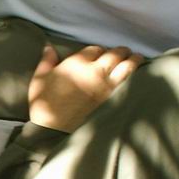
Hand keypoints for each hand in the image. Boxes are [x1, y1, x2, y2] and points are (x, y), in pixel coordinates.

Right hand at [28, 45, 143, 132]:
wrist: (55, 130)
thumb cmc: (44, 106)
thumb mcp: (39, 81)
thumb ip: (46, 62)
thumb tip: (49, 48)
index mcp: (76, 63)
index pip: (95, 49)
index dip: (98, 50)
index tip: (100, 54)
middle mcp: (95, 70)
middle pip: (115, 54)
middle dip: (121, 51)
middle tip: (125, 52)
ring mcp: (108, 85)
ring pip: (128, 66)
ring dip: (134, 60)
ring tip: (137, 58)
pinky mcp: (115, 99)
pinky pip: (131, 82)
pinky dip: (136, 76)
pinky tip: (139, 76)